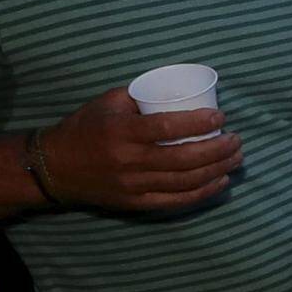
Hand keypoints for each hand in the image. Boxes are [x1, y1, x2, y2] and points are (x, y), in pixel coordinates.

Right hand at [37, 88, 240, 212]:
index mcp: (121, 132)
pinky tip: (220, 182)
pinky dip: (201, 193)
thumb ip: (141, 94)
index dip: (198, 123)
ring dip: (216, 171)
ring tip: (235, 158)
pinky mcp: (135, 203)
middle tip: (237, 140)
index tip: (220, 118)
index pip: (167, 128)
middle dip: (217, 150)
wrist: (54, 168)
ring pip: (184, 182)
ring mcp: (132, 185)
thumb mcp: (108, 103)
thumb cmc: (84, 128)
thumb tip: (179, 88)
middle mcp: (128, 161)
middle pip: (183, 159)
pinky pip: (174, 201)